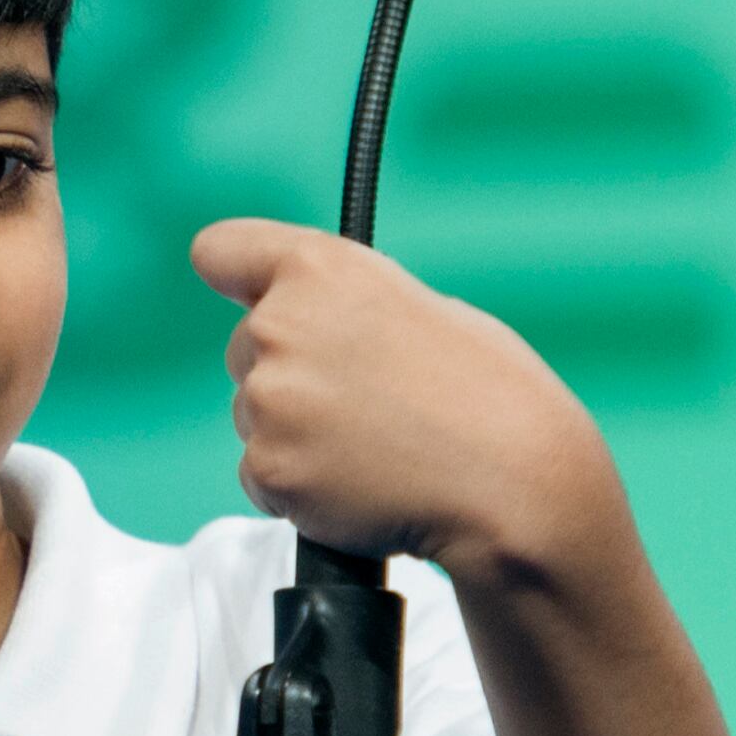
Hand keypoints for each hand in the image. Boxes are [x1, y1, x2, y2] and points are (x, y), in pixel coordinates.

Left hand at [190, 217, 627, 585]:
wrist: (512, 486)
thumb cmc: (491, 397)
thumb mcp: (428, 310)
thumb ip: (353, 308)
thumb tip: (325, 328)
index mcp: (322, 269)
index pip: (223, 249)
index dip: (235, 273)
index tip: (243, 290)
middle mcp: (280, 325)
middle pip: (246, 348)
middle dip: (289, 371)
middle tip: (365, 401)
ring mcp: (269, 401)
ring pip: (254, 415)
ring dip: (295, 432)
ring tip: (376, 447)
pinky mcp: (269, 468)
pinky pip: (262, 476)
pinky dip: (299, 486)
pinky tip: (361, 485)